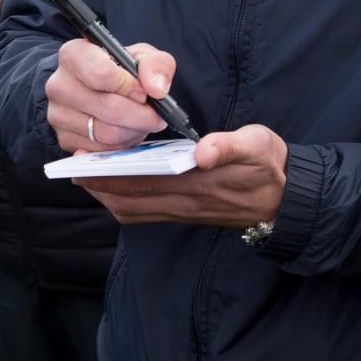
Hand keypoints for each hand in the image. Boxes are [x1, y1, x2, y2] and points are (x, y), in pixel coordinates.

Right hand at [44, 37, 172, 152]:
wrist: (102, 90)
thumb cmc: (121, 70)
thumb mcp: (143, 57)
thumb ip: (156, 65)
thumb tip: (156, 89)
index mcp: (73, 54)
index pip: (100, 74)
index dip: (129, 86)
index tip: (143, 92)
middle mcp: (59, 84)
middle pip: (108, 108)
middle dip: (140, 115)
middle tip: (155, 115)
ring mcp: (57, 115)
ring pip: (107, 133)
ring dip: (133, 131)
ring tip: (140, 121)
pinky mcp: (65, 140)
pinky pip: (102, 151)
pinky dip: (121, 146)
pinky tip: (125, 132)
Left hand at [79, 125, 288, 228]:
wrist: (287, 201)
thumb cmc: (268, 166)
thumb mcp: (257, 145)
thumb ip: (229, 146)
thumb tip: (201, 151)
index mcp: (199, 184)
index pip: (145, 182)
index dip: (113, 175)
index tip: (87, 164)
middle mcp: (187, 203)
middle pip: (132, 200)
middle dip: (100, 186)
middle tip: (74, 169)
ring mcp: (185, 212)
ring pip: (135, 210)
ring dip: (108, 196)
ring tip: (87, 176)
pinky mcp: (186, 214)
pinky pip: (146, 214)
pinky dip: (124, 202)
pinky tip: (114, 186)